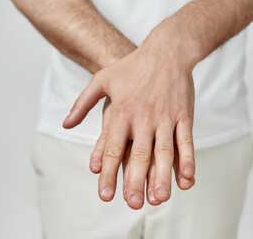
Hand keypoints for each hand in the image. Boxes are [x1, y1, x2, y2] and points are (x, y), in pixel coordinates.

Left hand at [63, 41, 195, 208]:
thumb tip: (65, 124)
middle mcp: (143, 118)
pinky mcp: (184, 116)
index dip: (107, 172)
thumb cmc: (132, 66)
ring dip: (162, 176)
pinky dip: (187, 160)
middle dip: (134, 180)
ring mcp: (166, 117)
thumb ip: (82, 103)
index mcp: (122, 112)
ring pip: (163, 152)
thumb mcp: (101, 80)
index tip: (104, 194)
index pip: (111, 148)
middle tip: (132, 203)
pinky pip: (186, 141)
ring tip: (159, 198)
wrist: (167, 50)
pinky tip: (187, 179)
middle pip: (138, 154)